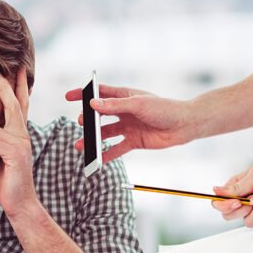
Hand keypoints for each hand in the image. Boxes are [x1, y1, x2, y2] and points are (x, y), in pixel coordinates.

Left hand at [0, 69, 36, 217]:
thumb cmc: (8, 180)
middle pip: (14, 106)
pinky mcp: (13, 157)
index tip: (15, 68)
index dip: (17, 86)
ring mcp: (20, 145)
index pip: (19, 104)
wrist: (20, 203)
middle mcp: (23, 136)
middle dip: (4, 87)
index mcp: (20, 133)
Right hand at [65, 85, 195, 162]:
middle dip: (88, 120)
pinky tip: (96, 159)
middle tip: (81, 123)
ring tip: (81, 145)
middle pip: (100, 115)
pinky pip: (116, 149)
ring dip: (93, 139)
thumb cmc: (164, 109)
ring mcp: (128, 126)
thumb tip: (93, 105)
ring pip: (105, 133)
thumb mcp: (138, 104)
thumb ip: (114, 106)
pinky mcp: (134, 141)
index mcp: (125, 96)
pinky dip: (106, 154)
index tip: (69, 97)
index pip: (100, 93)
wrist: (184, 126)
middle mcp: (124, 111)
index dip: (84, 94)